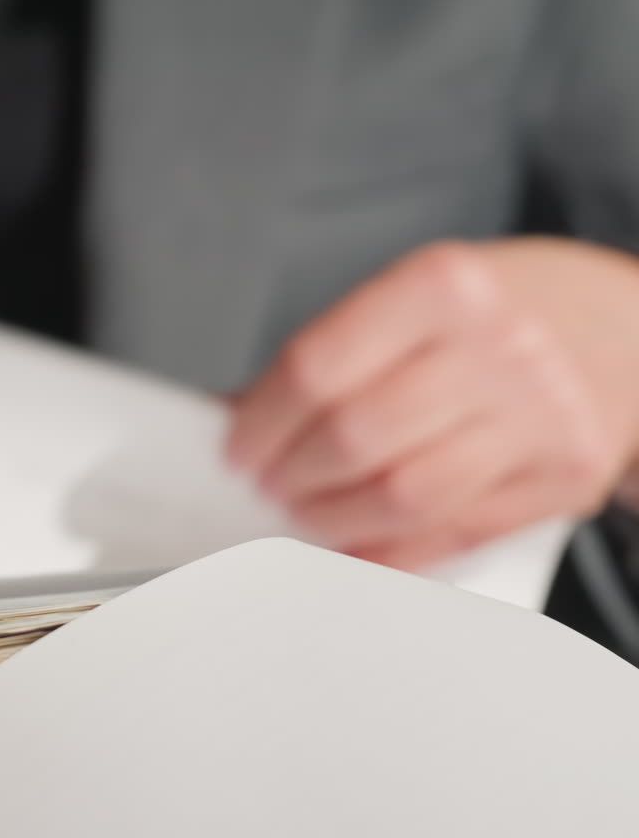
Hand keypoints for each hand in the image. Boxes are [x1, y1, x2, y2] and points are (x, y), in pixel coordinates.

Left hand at [227, 238, 638, 569]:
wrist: (635, 329)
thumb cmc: (518, 308)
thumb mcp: (429, 295)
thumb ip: (344, 351)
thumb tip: (246, 416)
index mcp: (448, 285)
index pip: (318, 368)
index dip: (261, 422)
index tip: (238, 448)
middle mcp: (500, 349)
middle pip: (354, 439)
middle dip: (290, 478)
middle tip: (269, 486)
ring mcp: (539, 419)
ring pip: (403, 499)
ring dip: (333, 522)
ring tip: (308, 516)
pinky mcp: (563, 479)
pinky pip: (454, 536)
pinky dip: (391, 552)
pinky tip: (360, 544)